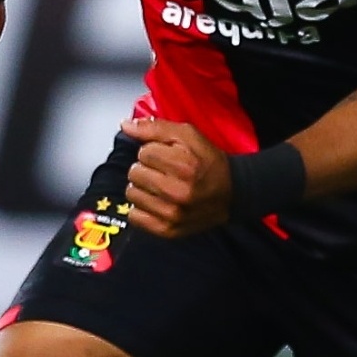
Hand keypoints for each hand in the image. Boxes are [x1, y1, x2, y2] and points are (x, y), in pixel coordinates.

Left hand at [120, 119, 234, 238]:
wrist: (231, 193)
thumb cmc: (208, 162)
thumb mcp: (188, 135)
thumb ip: (154, 128)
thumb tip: (125, 126)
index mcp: (184, 165)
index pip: (143, 153)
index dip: (153, 151)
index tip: (166, 156)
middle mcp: (178, 192)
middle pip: (134, 173)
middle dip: (146, 169)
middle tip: (163, 171)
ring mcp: (172, 214)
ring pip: (132, 194)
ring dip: (142, 188)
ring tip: (160, 186)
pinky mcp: (167, 230)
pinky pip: (134, 217)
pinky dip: (141, 208)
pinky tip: (156, 202)